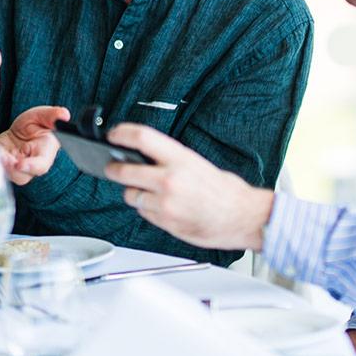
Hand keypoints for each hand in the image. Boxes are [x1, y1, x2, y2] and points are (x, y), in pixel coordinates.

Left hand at [0, 106, 69, 184]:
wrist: (21, 130)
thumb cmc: (36, 124)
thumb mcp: (42, 115)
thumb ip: (52, 115)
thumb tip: (65, 115)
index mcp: (45, 153)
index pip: (41, 166)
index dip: (31, 167)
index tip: (20, 164)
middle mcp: (30, 164)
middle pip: (21, 176)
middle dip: (9, 168)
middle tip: (0, 155)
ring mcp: (14, 167)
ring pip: (5, 174)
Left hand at [104, 124, 273, 250]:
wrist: (243, 217)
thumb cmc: (227, 191)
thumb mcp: (198, 164)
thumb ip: (172, 161)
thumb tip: (147, 158)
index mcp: (180, 159)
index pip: (142, 138)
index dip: (122, 133)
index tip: (113, 134)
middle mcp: (169, 180)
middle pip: (124, 170)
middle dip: (114, 168)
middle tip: (112, 166)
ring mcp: (165, 203)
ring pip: (131, 195)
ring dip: (134, 193)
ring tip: (149, 192)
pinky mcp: (165, 222)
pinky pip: (144, 213)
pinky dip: (147, 209)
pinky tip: (163, 207)